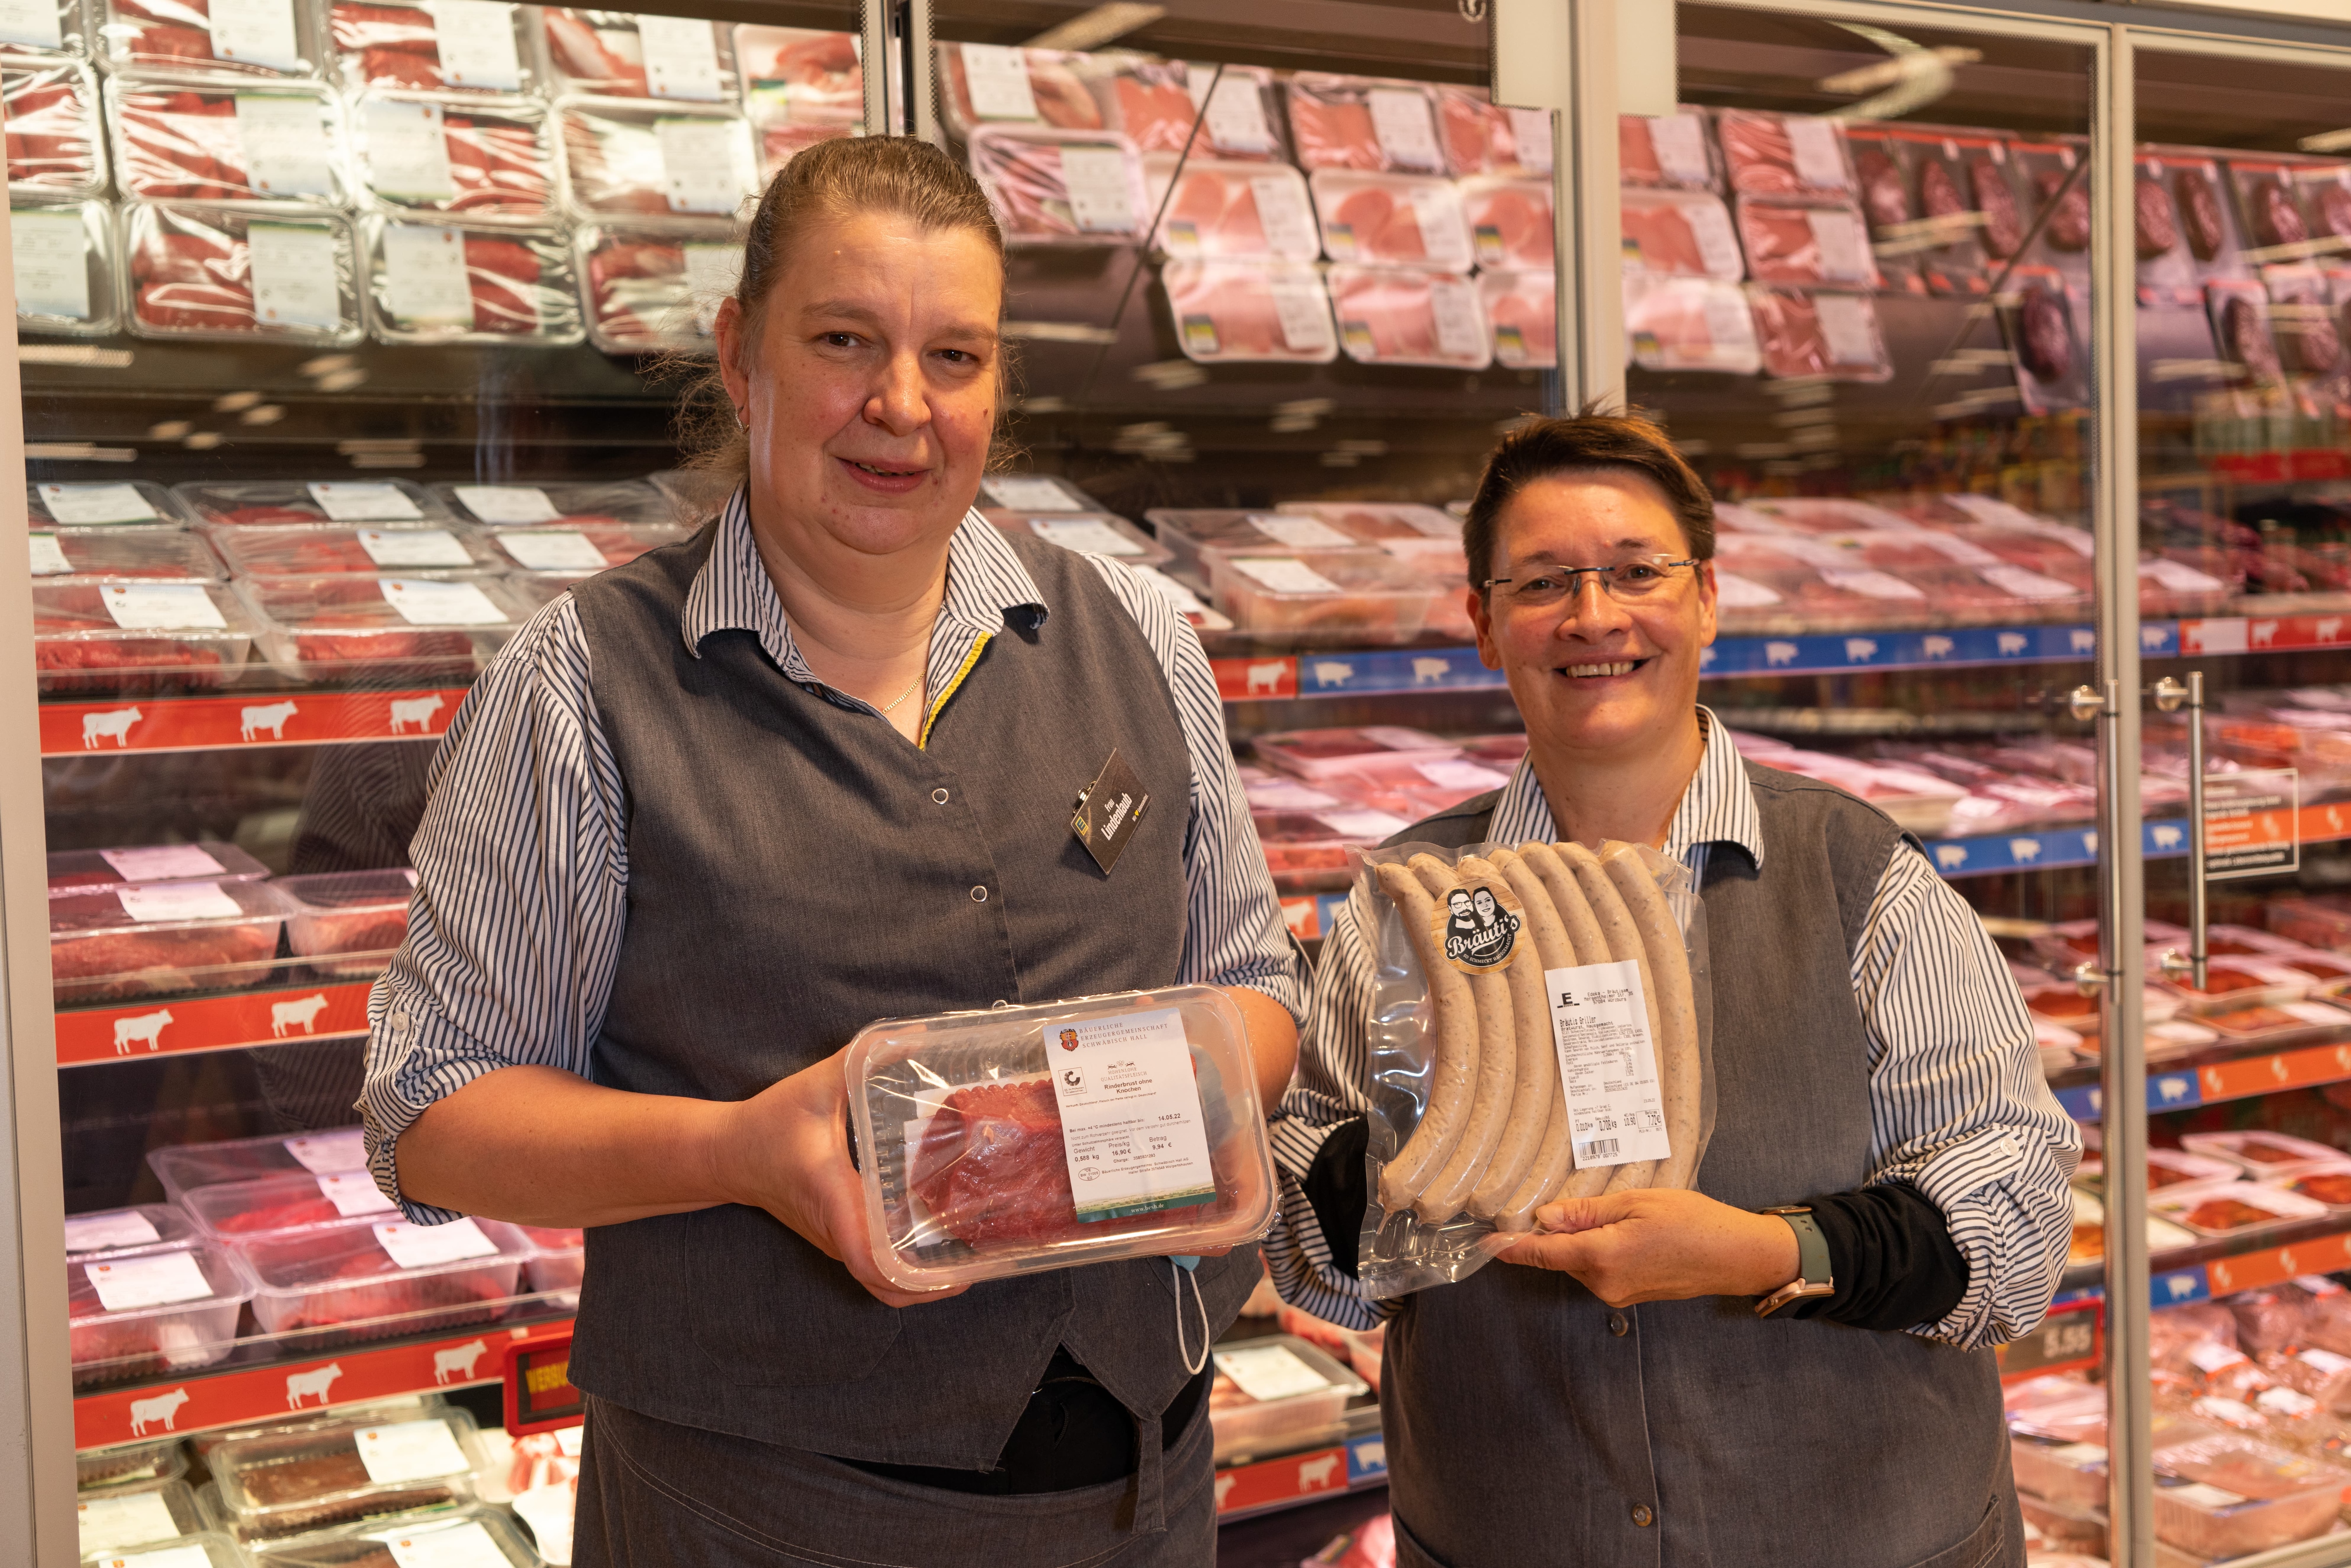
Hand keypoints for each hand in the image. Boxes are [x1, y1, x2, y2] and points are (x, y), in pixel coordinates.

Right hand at [709, 1047, 968, 1309]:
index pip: (870, 1261)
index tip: (957, 1276)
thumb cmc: (768, 1123)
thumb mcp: (815, 1085)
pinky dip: (902, 1267)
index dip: (913, 1280)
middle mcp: (836, 1231)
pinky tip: (934, 1239)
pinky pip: (872, 1264)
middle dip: (931, 1288)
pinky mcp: (834, 1237)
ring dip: (919, 1281)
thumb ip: (860, 1060)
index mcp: (834, 1198)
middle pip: (884, 1286)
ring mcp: (834, 1240)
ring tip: (967, 1256)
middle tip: (980, 1264)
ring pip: (879, 1282)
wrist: (726, 1154)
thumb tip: (913, 1035)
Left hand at [1495, 1187, 1799, 1307]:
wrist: (1737, 1256)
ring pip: (1579, 1263)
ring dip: (1582, 1240)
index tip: (1485, 1243)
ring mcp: (1618, 1294)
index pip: (1542, 1253)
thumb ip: (1585, 1212)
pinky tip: (1626, 1232)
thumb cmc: (1694, 1221)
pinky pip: (1598, 1270)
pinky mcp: (1629, 1296)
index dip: (1511, 1247)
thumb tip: (1544, 1217)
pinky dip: (1598, 1251)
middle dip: (1558, 1231)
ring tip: (1620, 1215)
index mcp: (1603, 1257)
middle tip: (1581, 1202)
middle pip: (1560, 1256)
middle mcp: (1605, 1283)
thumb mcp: (1636, 1202)